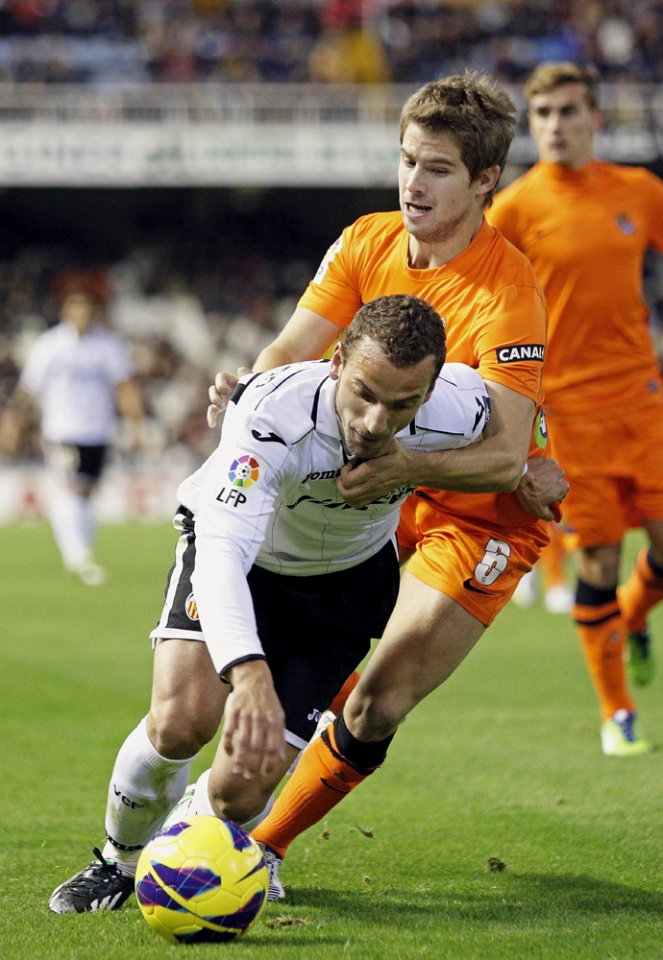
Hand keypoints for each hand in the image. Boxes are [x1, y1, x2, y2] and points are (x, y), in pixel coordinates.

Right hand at [207, 367, 251, 427]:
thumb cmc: (256, 385)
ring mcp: (224, 398)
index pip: (221, 377)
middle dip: (216, 395)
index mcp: (231, 380)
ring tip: (222, 407)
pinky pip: (213, 411)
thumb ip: (248, 375)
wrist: (258, 394)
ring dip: (215, 403)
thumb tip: (241, 370)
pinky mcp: (224, 407)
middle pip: (213, 389)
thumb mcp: (253, 379)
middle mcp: (225, 388)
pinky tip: (212, 424)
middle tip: (224, 402)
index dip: (221, 383)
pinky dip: (211, 418)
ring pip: (213, 400)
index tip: (228, 390)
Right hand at [222, 660, 285, 778]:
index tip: (264, 775)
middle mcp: (260, 720)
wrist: (254, 679)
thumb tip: (281, 758)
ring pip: (242, 741)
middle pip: (256, 747)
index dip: (268, 763)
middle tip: (249, 777)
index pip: (272, 747)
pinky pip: (229, 731)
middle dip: (252, 765)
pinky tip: (229, 753)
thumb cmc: (267, 702)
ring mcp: (245, 716)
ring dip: (239, 759)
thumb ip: (280, 737)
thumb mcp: (279, 716)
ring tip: (237, 771)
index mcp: (273, 722)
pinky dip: (228, 744)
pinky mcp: (233, 712)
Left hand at [337, 439, 411, 507]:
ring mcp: (373, 493)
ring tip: (348, 480)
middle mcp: (371, 485)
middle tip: (345, 473)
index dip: (344, 471)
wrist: (410, 469)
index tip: (350, 463)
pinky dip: (351, 498)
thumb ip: (375, 442)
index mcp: (372, 471)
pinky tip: (353, 488)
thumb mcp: (388, 443)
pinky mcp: (375, 497)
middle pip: (346, 493)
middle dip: (340, 482)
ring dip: (344, 490)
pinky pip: (357, 504)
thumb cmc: (397, 454)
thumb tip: (361, 440)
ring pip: (350, 500)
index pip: (348, 480)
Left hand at [516, 456, 568, 520]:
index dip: (552, 498)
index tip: (543, 499)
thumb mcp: (539, 511)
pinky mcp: (546, 460)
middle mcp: (562, 476)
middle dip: (550, 487)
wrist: (519, 477)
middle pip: (557, 484)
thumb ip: (550, 516)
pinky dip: (542, 469)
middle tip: (538, 490)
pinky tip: (535, 473)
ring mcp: (555, 466)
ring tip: (535, 481)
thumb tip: (554, 517)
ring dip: (547, 478)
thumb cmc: (530, 495)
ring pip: (552, 474)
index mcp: (563, 488)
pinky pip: (547, 466)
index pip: (560, 495)